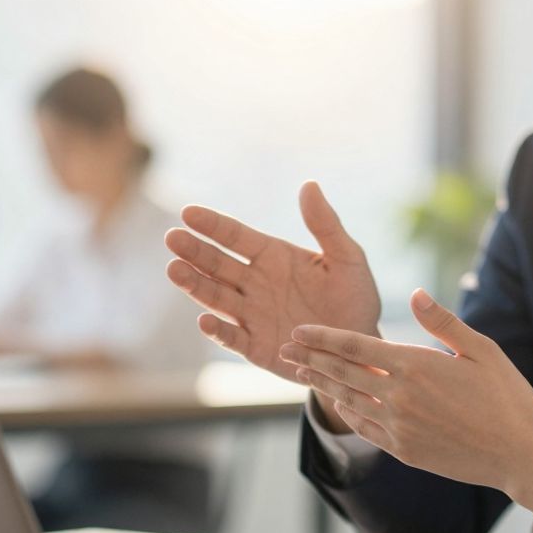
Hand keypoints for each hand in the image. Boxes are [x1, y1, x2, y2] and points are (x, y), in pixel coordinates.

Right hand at [164, 182, 380, 428]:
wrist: (359, 347)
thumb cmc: (355, 298)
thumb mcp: (348, 259)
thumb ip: (326, 225)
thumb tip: (309, 185)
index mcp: (273, 257)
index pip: (236, 237)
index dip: (213, 225)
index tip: (188, 213)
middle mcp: (256, 284)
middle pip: (218, 265)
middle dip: (195, 252)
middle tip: (173, 239)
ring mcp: (253, 316)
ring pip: (217, 298)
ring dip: (196, 285)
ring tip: (174, 271)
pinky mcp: (257, 347)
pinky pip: (233, 338)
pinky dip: (219, 331)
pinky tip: (204, 320)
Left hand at [279, 288, 532, 532]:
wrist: (519, 453)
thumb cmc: (506, 396)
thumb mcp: (481, 350)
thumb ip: (443, 322)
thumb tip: (417, 294)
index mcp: (416, 365)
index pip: (354, 345)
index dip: (322, 337)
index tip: (298, 331)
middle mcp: (399, 396)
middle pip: (342, 372)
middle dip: (310, 359)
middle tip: (286, 350)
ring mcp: (399, 426)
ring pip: (348, 400)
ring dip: (322, 385)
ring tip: (302, 374)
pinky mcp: (404, 450)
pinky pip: (365, 428)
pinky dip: (347, 413)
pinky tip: (339, 404)